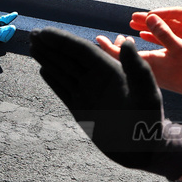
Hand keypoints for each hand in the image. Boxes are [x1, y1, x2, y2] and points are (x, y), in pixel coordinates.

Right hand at [29, 28, 181, 178]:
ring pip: (64, 72)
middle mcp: (97, 79)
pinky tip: (43, 70)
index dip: (63, 40)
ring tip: (33, 47)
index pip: (82, 50)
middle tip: (32, 34)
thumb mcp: (146, 92)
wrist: (142, 148)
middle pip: (70, 58)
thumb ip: (136, 68)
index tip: (45, 32)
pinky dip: (53, 80)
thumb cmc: (148, 120)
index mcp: (111, 70)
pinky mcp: (81, 109)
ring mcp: (88, 93)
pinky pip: (64, 90)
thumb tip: (127, 41)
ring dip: (48, 59)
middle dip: (51, 46)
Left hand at [98, 18, 181, 98]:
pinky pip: (137, 67)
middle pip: (122, 60)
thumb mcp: (178, 46)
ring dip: (125, 52)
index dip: (107, 46)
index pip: (120, 56)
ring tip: (122, 41)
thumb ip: (163, 32)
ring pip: (130, 63)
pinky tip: (138, 50)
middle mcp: (145, 71)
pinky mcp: (156, 78)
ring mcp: (150, 76)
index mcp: (147, 63)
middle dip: (114, 48)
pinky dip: (133, 57)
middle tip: (107, 39)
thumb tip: (149, 16)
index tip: (98, 38)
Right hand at [128, 7, 181, 74]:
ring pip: (163, 29)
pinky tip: (142, 36)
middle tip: (133, 17)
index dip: (164, 13)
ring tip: (132, 25)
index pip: (178, 14)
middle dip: (151, 18)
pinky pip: (166, 40)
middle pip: (167, 20)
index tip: (150, 14)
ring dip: (149, 27)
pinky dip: (154, 38)